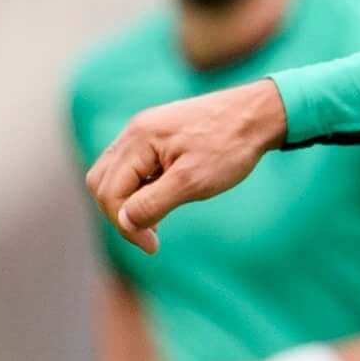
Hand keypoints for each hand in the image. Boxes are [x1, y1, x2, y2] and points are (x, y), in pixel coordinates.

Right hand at [85, 80, 288, 251]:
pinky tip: (163, 199)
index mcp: (138, 139)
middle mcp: (134, 132)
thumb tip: (125, 223)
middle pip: (101, 182)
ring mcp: (143, 131)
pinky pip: (132, 167)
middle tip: (150, 236)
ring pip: (113, 175)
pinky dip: (138, 189)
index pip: (109, 192)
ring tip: (156, 222)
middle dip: (119, 214)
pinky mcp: (156, 135)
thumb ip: (153, 203)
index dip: (125, 225)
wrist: (258, 114)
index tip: (153, 246)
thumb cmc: (230, 146)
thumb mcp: (192, 182)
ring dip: (127, 203)